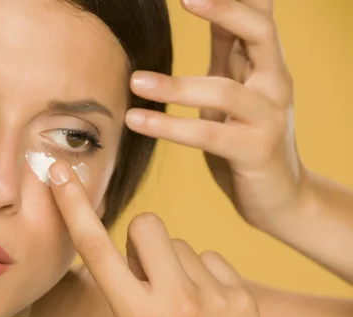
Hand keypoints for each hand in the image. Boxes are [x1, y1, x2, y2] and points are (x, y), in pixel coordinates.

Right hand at [0, 162, 260, 316]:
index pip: (96, 247)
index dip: (74, 205)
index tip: (62, 172)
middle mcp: (180, 301)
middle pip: (147, 225)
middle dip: (135, 243)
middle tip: (135, 283)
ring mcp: (217, 299)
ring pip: (179, 245)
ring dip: (166, 266)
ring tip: (168, 308)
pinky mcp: (243, 301)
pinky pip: (211, 259)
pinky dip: (197, 276)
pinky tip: (196, 312)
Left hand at [125, 0, 305, 228]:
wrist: (281, 198)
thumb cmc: (250, 140)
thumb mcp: (236, 90)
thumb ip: (227, 53)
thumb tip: (212, 10)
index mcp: (267, 66)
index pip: (258, 16)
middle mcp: (275, 84)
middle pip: (260, 32)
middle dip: (225, 10)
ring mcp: (269, 118)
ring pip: (225, 91)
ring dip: (175, 86)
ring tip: (135, 82)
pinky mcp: (256, 151)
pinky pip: (209, 135)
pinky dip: (170, 127)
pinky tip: (137, 122)